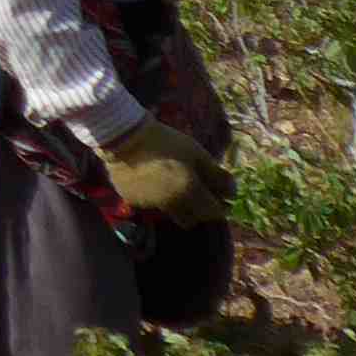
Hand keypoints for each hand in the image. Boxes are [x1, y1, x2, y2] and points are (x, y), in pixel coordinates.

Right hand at [100, 116, 231, 228]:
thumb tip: (232, 192)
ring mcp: (150, 205)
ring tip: (174, 182)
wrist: (123, 136)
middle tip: (199, 191)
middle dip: (199, 210)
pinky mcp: (132, 201)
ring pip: (171, 212)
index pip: (213, 213)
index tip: (221, 196)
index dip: (221, 206)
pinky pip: (151, 205)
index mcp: (189, 193)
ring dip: (178, 204)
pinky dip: (156, 197)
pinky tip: (152, 179)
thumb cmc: (165, 141)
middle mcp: (171, 205)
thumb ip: (217, 175)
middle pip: (192, 219)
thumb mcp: (197, 153)